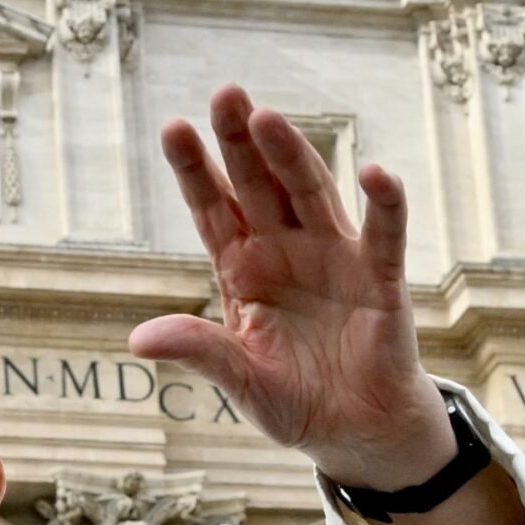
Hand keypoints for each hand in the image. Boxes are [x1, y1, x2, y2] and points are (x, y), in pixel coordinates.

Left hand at [130, 85, 453, 489]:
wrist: (355, 431)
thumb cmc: (293, 398)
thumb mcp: (238, 381)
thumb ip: (200, 352)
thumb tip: (140, 339)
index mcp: (242, 269)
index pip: (212, 209)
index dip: (194, 170)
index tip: (173, 127)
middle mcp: (286, 251)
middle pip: (259, 186)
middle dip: (241, 142)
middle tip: (224, 93)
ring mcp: (334, 259)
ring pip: (311, 195)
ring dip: (292, 156)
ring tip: (268, 119)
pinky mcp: (380, 280)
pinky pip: (383, 235)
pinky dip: (383, 204)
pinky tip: (374, 171)